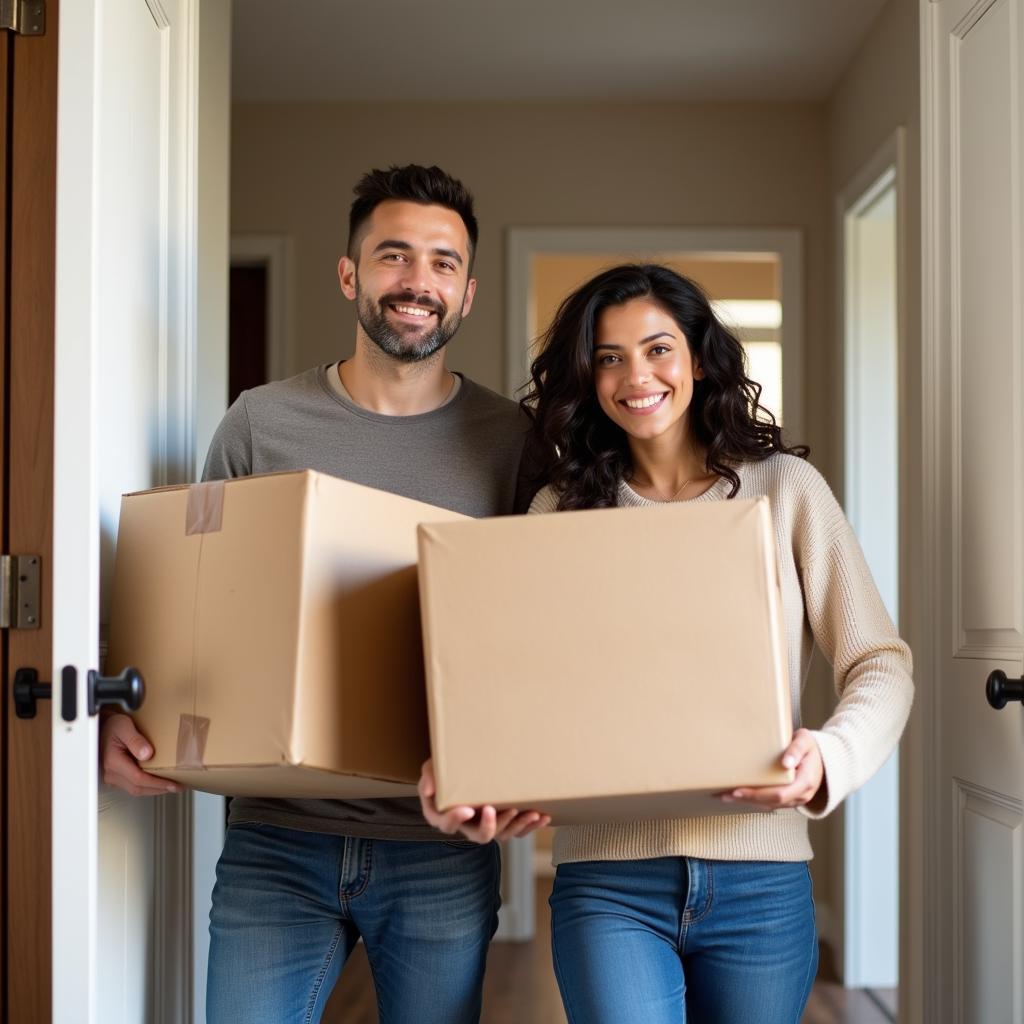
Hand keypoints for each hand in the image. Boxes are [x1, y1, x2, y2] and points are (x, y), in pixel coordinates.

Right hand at [100, 713, 181, 795]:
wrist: (102, 727)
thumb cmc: (112, 725)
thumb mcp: (124, 726)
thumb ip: (135, 740)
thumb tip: (147, 754)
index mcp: (113, 761)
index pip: (138, 779)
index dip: (157, 783)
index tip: (173, 783)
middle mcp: (111, 772)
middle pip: (138, 788)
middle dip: (159, 789)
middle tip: (177, 787)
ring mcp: (113, 776)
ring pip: (136, 789)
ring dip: (154, 789)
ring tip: (171, 786)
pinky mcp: (117, 776)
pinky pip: (133, 785)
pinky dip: (148, 786)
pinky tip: (158, 782)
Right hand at [417, 759, 550, 843]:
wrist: (462, 768)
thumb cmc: (444, 770)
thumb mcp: (431, 769)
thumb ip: (428, 777)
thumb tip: (427, 789)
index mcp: (444, 816)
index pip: (447, 824)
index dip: (456, 820)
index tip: (468, 809)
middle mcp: (466, 826)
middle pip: (479, 836)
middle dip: (492, 825)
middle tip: (501, 808)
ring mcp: (485, 825)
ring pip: (502, 835)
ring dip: (517, 826)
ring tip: (531, 813)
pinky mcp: (502, 821)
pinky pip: (516, 830)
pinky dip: (530, 825)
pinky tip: (543, 816)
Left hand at [719, 729, 824, 809]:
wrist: (825, 758)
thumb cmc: (812, 747)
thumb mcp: (806, 741)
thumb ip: (796, 749)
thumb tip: (786, 763)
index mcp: (805, 782)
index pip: (779, 793)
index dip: (757, 794)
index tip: (738, 790)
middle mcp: (801, 795)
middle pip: (771, 803)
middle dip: (746, 799)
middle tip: (724, 794)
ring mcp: (796, 799)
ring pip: (769, 805)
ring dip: (747, 802)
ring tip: (725, 795)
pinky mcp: (789, 798)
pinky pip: (770, 803)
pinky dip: (754, 800)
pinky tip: (738, 795)